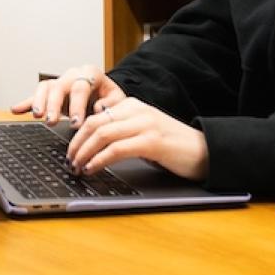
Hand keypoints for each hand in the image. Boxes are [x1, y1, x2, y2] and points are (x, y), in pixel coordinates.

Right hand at [11, 65, 124, 126]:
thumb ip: (111, 104)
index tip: (75, 123)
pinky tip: (16, 110)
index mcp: (91, 73)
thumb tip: (98, 108)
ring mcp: (60, 81)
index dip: (77, 105)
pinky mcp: (51, 91)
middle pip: (60, 86)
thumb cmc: (111, 98)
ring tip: (36, 115)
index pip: (81, 87)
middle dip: (54, 105)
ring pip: (46, 87)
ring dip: (39, 102)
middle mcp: (73, 74)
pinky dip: (25, 102)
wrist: (106, 94)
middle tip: (51, 121)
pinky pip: (36, 94)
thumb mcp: (119, 100)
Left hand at [64, 96, 209, 181]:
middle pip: (94, 124)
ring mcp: (145, 124)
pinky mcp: (152, 141)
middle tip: (69, 161)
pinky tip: (93, 168)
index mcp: (132, 105)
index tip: (70, 151)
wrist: (205, 151)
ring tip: (77, 167)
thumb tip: (94, 142)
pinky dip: (99, 160)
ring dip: (84, 153)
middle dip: (76, 144)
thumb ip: (122, 131)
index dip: (78, 135)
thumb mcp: (143, 132)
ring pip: (102, 134)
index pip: (95, 116)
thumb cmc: (173, 146)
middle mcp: (137, 110)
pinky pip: (116, 149)